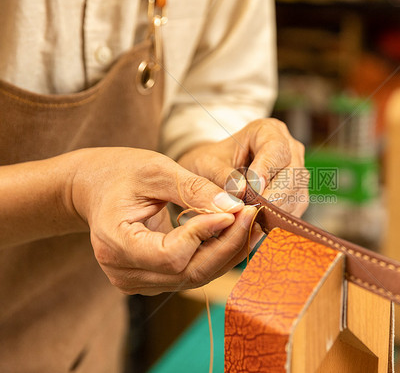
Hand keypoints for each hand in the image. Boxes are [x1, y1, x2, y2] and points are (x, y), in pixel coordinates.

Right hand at [71, 147, 258, 294]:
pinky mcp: (152, 279)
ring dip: (228, 252)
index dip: (206, 234)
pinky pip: (192, 273)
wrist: (95, 189)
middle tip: (253, 215)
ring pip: (196, 277)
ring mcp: (137, 280)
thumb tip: (234, 208)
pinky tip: (235, 233)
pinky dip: (217, 254)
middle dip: (227, 245)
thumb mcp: (156, 170)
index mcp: (115, 243)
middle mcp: (124, 272)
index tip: (235, 209)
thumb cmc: (120, 173)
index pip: (171, 254)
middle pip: (189, 272)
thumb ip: (194, 189)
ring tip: (251, 223)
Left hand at [178, 118, 308, 216]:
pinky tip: (258, 228)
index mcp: (268, 131)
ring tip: (252, 224)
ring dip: (276, 212)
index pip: (276, 148)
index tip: (253, 190)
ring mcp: (296, 172)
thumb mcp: (206, 164)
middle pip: (293, 173)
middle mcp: (289, 149)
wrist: (214, 172)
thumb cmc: (210, 162)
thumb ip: (222, 176)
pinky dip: (277, 220)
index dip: (266, 169)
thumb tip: (240, 194)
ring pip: (297, 194)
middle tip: (253, 214)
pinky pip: (294, 209)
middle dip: (274, 197)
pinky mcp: (296, 194)